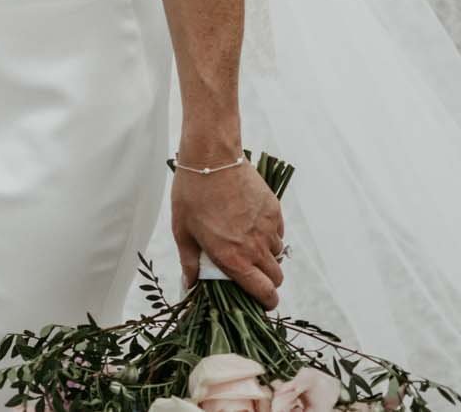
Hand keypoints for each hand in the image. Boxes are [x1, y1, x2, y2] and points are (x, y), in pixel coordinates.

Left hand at [171, 160, 285, 308]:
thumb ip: (189, 262)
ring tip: (247, 246)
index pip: (264, 292)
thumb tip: (190, 284)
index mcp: (234, 258)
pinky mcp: (274, 211)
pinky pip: (278, 233)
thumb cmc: (191, 194)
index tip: (262, 302)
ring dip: (267, 257)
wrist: (212, 158)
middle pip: (276, 278)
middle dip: (268, 282)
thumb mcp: (182, 231)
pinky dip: (270, 236)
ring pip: (277, 255)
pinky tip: (252, 226)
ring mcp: (267, 229)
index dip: (267, 302)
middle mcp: (255, 247)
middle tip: (252, 275)